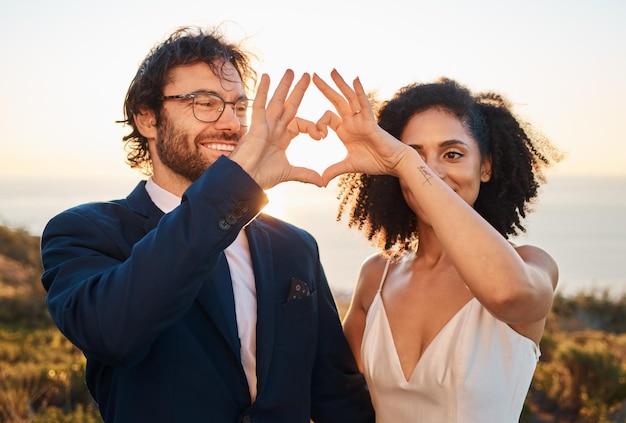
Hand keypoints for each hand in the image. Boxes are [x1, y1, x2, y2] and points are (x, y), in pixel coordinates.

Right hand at [229, 70, 324, 188]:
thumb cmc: (262, 176)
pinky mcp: (256, 126)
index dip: (313, 127)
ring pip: (277, 101)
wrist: (245, 180)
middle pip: (289, 105)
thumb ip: (305, 174)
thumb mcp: (289, 173)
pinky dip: (263, 91)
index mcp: (283, 138)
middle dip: (298, 91)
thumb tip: (322, 182)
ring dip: (284, 86)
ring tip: (291, 71)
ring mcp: (265, 125)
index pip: (301, 124)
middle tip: (307, 75)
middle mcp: (275, 128)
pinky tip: (267, 76)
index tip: (322, 136)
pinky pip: (260, 105)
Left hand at [312, 69, 411, 184]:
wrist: (392, 164)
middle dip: (325, 88)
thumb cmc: (374, 162)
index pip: (327, 118)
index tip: (317, 136)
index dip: (318, 124)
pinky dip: (360, 92)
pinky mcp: (370, 122)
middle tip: (313, 74)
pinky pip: (364, 104)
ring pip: (348, 98)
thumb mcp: (349, 165)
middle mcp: (352, 121)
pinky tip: (355, 79)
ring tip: (331, 70)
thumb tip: (320, 182)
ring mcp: (361, 119)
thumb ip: (334, 170)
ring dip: (340, 84)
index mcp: (344, 130)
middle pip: (335, 101)